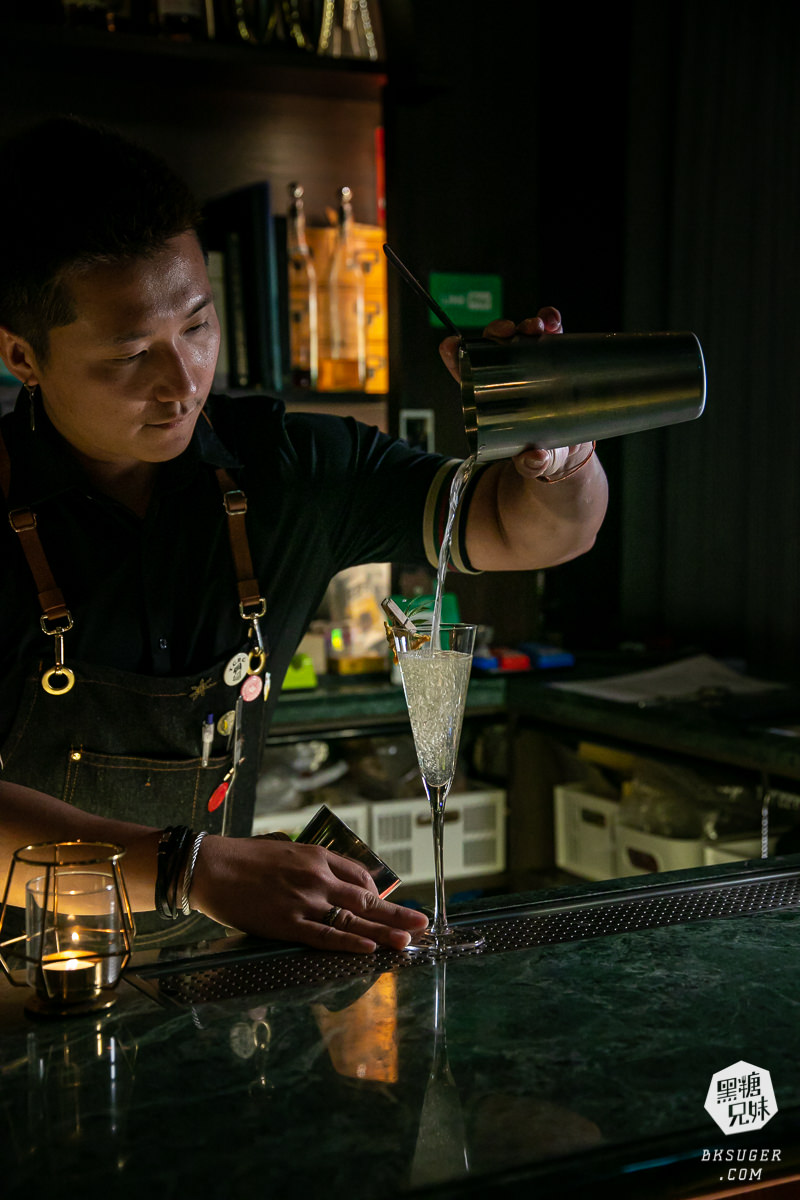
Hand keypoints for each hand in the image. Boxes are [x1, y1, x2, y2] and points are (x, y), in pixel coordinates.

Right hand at [190, 834, 428, 953]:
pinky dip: (350, 943)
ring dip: (383, 932)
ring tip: (408, 941)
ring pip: (353, 919)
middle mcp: (317, 877)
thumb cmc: (243, 856)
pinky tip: (370, 949)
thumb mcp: (283, 847)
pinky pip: (326, 936)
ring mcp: (305, 902)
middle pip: (365, 897)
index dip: (378, 893)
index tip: (389, 904)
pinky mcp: (289, 924)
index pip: (359, 874)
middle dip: (396, 912)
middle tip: (421, 922)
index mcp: (317, 856)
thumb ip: (306, 862)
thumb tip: (322, 871)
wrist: (212, 867)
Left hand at [439, 307, 592, 481]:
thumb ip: (531, 465)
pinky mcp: (556, 357)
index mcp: (490, 397)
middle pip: (494, 345)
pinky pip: (551, 333)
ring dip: (526, 324)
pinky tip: (553, 322)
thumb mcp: (534, 464)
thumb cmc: (541, 454)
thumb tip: (534, 457)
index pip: (465, 372)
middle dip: (497, 332)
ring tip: (537, 328)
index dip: (455, 355)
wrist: (571, 452)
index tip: (451, 345)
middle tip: (507, 333)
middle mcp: (509, 375)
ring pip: (522, 334)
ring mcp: (532, 363)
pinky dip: (551, 322)